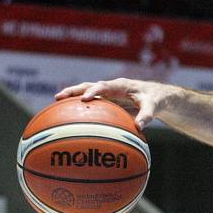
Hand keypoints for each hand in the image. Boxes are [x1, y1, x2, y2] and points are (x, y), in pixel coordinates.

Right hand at [55, 78, 172, 128]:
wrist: (157, 96)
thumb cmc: (156, 99)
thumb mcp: (154, 106)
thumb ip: (147, 114)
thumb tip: (139, 127)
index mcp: (121, 85)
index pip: (104, 86)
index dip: (94, 91)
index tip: (85, 99)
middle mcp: (111, 87)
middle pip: (89, 86)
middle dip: (74, 91)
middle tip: (58, 97)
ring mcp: (108, 94)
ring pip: (86, 93)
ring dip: (72, 98)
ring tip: (55, 105)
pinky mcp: (107, 101)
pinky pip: (91, 104)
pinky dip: (80, 108)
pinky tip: (68, 119)